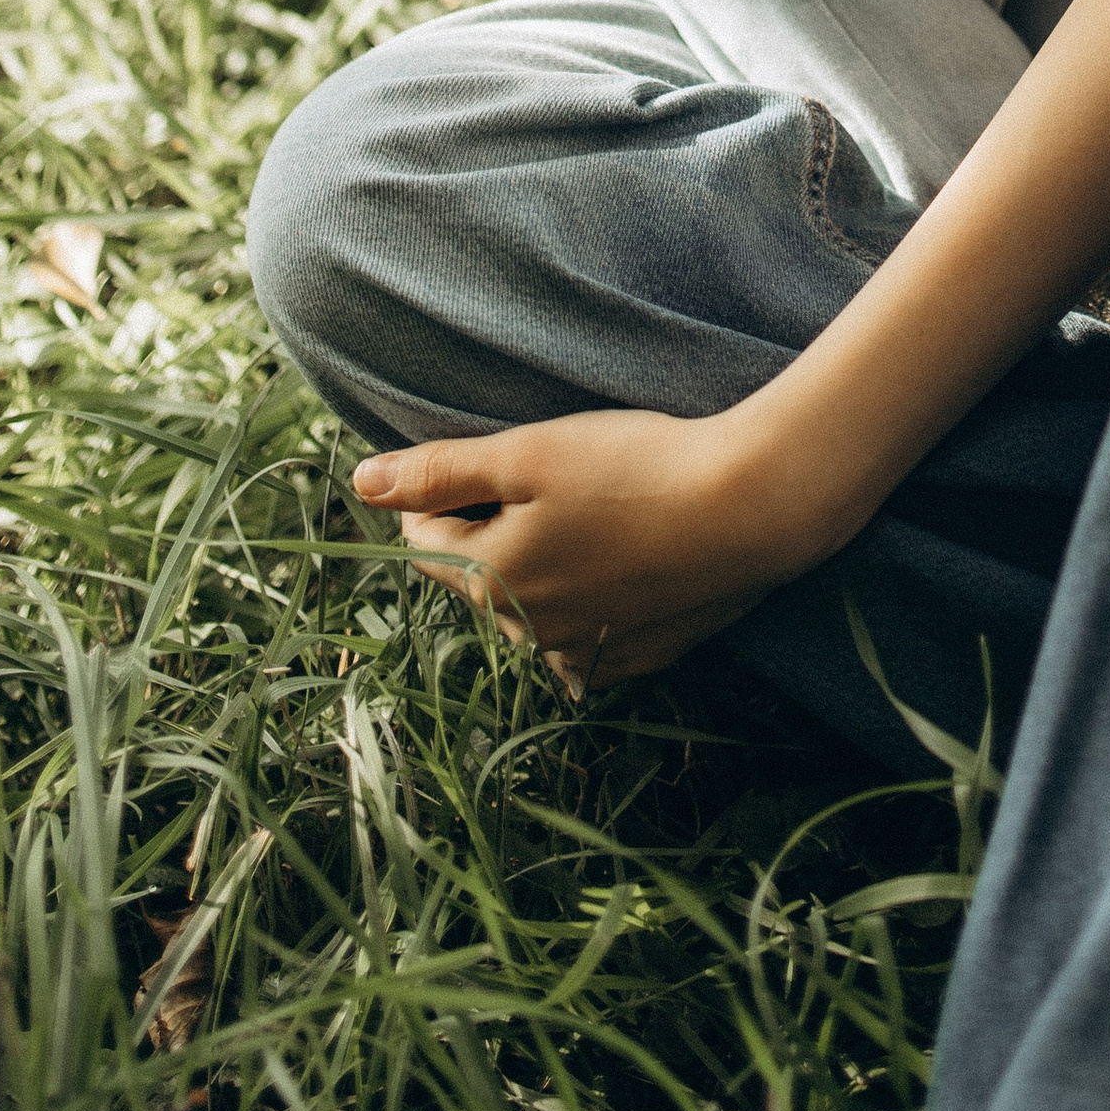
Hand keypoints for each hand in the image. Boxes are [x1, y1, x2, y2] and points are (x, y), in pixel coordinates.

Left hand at [353, 406, 805, 684]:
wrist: (749, 509)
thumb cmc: (634, 468)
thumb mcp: (528, 453)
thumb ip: (440, 470)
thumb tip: (361, 480)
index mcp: (490, 580)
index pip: (424, 541)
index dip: (438, 492)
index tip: (474, 459)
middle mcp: (527, 632)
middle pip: (480, 576)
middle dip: (490, 530)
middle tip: (542, 476)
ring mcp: (585, 652)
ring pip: (532, 609)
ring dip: (539, 568)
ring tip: (586, 513)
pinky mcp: (637, 658)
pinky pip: (586, 638)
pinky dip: (589, 601)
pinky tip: (620, 560)